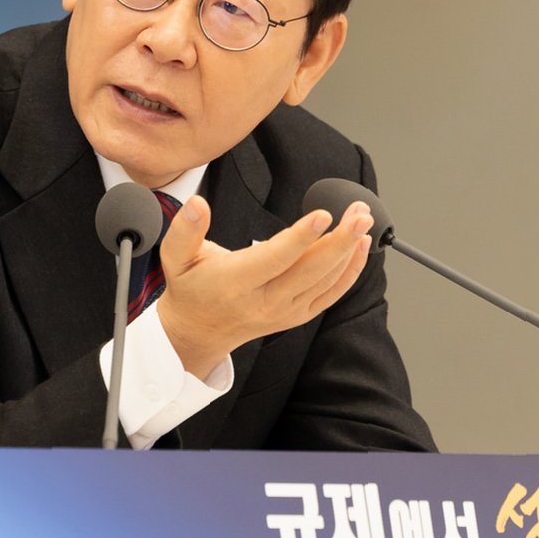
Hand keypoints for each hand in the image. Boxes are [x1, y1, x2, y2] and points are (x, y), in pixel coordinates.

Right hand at [152, 195, 374, 377]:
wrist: (199, 332)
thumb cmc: (191, 288)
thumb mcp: (176, 258)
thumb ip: (185, 229)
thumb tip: (198, 205)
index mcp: (236, 283)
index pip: (275, 259)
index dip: (301, 237)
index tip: (323, 214)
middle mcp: (265, 301)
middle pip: (311, 270)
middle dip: (340, 239)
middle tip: (359, 212)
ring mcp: (285, 310)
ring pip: (326, 281)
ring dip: (349, 248)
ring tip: (362, 217)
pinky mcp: (298, 314)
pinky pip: (332, 294)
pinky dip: (351, 270)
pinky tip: (361, 245)